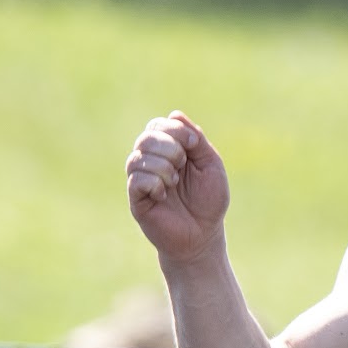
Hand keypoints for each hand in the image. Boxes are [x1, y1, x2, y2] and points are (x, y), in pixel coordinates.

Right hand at [126, 111, 230, 264]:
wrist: (204, 234)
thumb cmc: (209, 201)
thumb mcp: (211, 166)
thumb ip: (197, 141)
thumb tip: (176, 114)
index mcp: (168, 150)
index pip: (159, 125)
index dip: (175, 130)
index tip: (193, 145)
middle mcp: (150, 161)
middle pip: (146, 136)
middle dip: (171, 147)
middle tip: (183, 165)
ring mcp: (140, 179)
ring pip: (139, 156)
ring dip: (164, 167)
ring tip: (175, 183)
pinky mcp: (136, 198)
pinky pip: (137, 179)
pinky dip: (155, 183)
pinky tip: (164, 194)